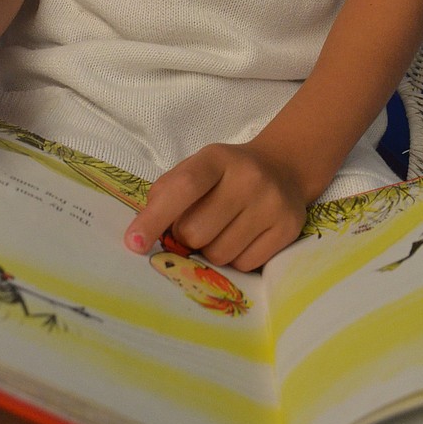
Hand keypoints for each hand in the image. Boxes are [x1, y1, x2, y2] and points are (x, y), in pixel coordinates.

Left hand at [124, 142, 308, 271]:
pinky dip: (236, 259)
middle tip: (196, 226)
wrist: (283, 169)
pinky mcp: (288, 228)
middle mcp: (248, 178)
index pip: (183, 187)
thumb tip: (143, 232)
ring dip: (210, 251)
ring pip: (219, 255)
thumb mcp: (195, 169)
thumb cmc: (226, 175)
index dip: (155, 217)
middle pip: (196, 232)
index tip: (134, 243)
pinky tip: (243, 237)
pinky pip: (245, 265)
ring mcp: (272, 203)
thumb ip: (166, 194)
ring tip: (222, 230)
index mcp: (217, 158)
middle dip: (186, 238)